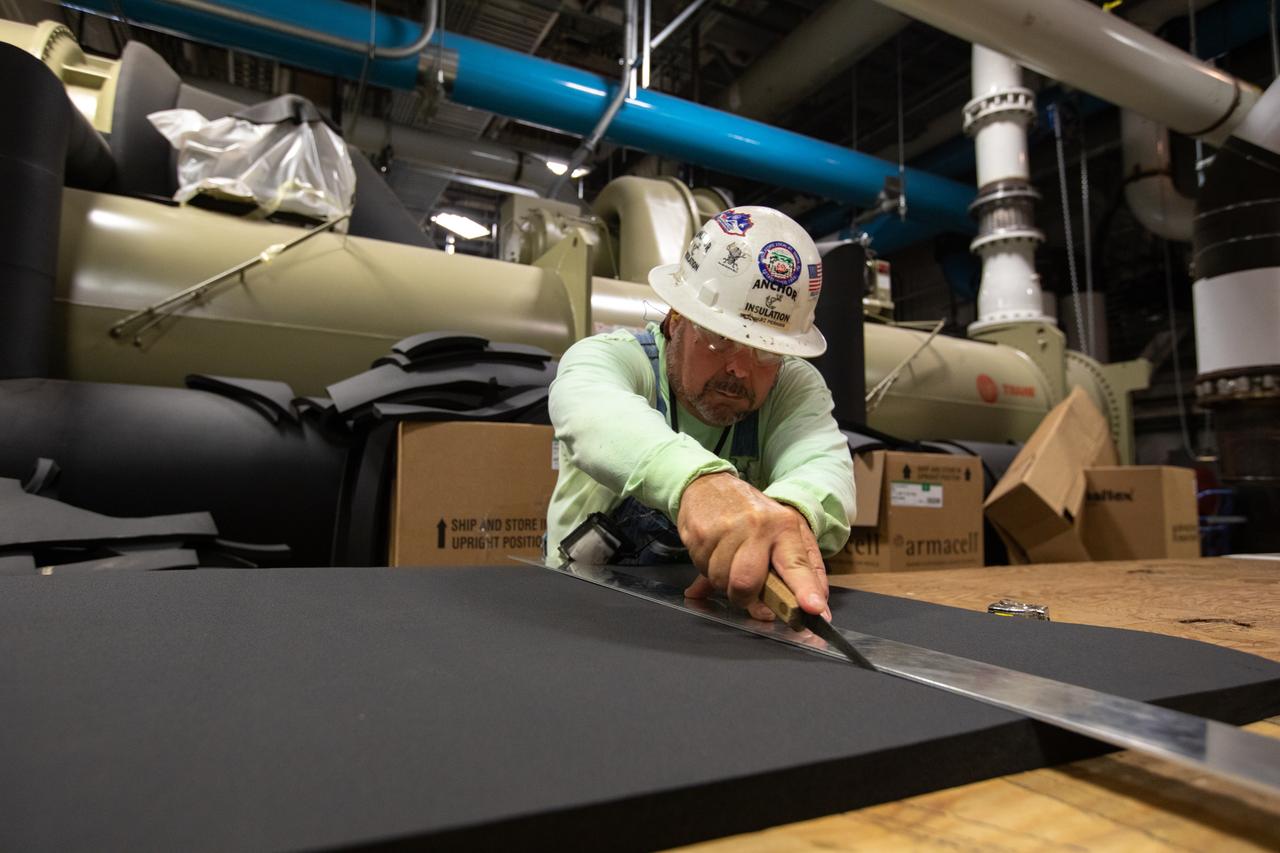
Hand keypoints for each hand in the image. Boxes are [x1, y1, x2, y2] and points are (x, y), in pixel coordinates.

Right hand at [677, 473, 828, 621]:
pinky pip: (703, 570)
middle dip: (745, 598)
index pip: (796, 564)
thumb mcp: (786, 531)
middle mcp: (757, 526)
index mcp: (784, 527)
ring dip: (724, 583)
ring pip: (722, 581)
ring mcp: (726, 528)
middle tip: (747, 592)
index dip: (805, 590)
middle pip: (747, 582)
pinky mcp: (701, 533)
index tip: (813, 609)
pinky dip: (708, 570)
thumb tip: (819, 607)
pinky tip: (715, 552)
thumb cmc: (753, 515)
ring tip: (730, 562)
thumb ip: (804, 569)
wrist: (710, 485)